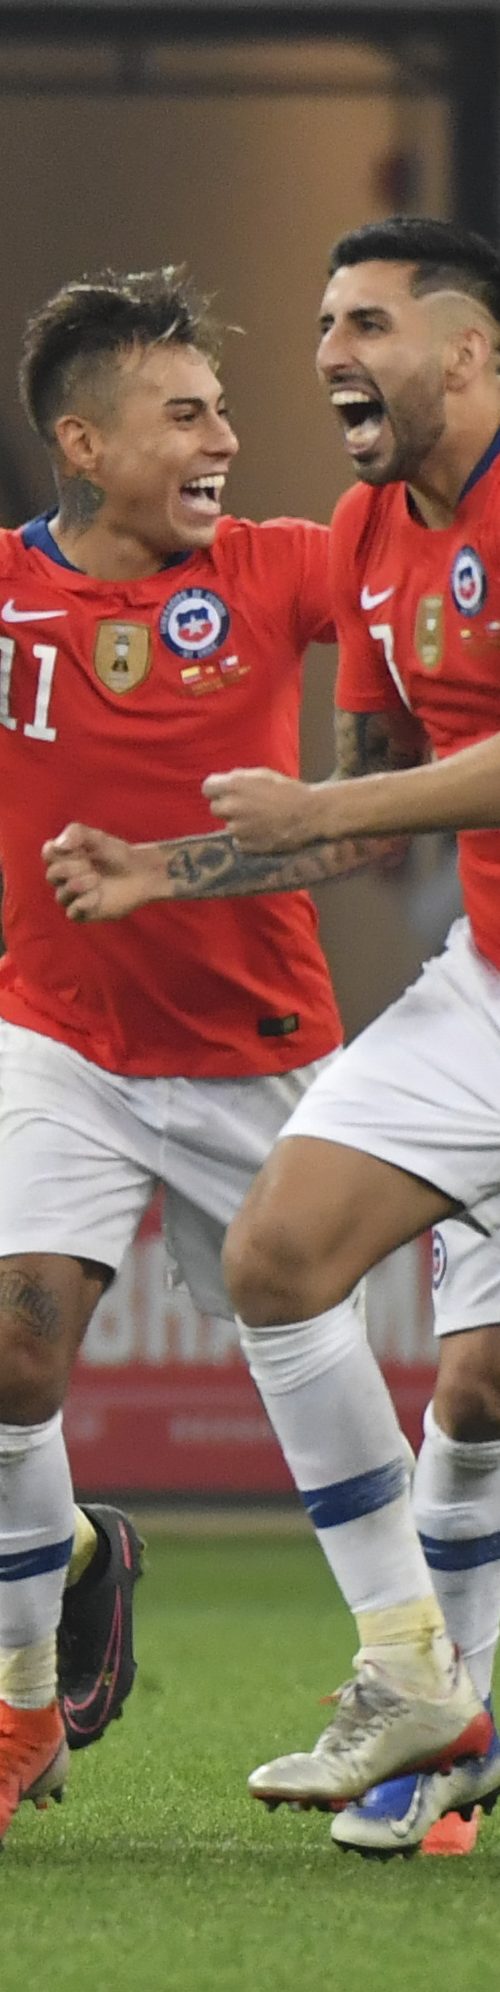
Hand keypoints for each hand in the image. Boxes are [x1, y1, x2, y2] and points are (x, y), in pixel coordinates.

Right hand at [42, 823, 152, 921]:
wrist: (140, 873)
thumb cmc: (117, 854)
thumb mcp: (97, 837)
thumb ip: (76, 833)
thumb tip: (59, 845)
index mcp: (64, 858)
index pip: (47, 854)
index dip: (60, 851)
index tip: (80, 848)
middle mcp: (65, 879)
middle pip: (52, 875)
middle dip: (70, 868)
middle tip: (90, 865)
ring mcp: (74, 897)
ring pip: (61, 896)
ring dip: (78, 885)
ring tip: (96, 879)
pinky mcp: (85, 913)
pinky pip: (72, 913)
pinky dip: (82, 903)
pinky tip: (97, 895)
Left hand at [202, 767, 319, 851]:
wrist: (309, 814)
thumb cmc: (288, 790)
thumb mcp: (262, 774)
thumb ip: (240, 779)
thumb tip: (225, 783)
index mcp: (234, 785)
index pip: (207, 788)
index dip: (217, 790)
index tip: (225, 792)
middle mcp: (232, 807)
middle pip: (215, 808)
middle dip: (227, 807)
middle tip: (246, 806)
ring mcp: (238, 828)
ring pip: (228, 825)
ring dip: (239, 823)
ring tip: (260, 819)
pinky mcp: (246, 845)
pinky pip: (238, 841)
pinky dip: (247, 838)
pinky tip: (264, 831)